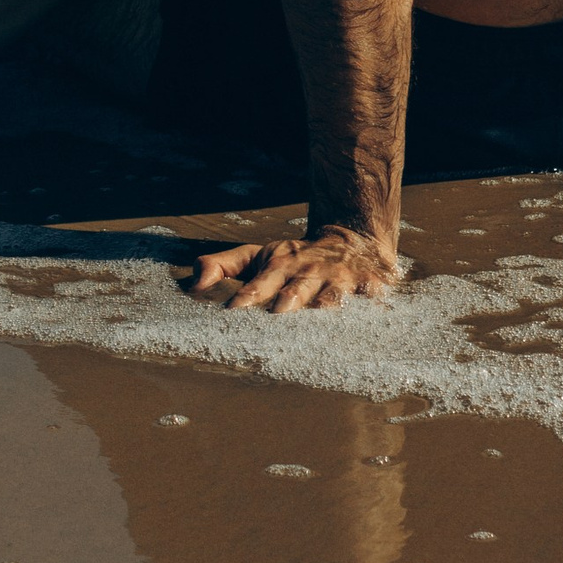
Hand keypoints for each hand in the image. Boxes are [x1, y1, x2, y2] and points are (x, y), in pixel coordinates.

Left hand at [184, 224, 405, 312]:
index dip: (248, 295)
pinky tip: (366, 321)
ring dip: (325, 305)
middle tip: (276, 315)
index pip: (261, 281)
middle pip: (297, 287)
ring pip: (332, 295)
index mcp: (281, 263)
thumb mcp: (258, 256)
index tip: (232, 310)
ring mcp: (340, 279)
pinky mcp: (368, 287)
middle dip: (287, 300)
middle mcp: (309, 270)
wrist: (352, 241)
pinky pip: (369, 301)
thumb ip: (223, 266)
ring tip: (317, 317)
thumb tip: (192, 283)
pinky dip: (368, 309)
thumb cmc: (294, 259)